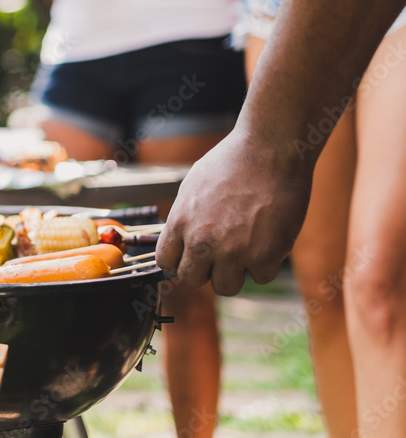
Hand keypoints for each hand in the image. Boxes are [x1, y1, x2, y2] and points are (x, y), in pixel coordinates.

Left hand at [155, 129, 313, 295]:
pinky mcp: (266, 255)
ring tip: (244, 245)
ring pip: (226, 287)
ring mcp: (234, 252)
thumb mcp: (192, 188)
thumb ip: (184, 220)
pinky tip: (267, 237)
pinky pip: (261, 277)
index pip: (166, 263)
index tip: (191, 256)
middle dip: (204, 270)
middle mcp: (202, 242)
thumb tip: (181, 245)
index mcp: (180, 223)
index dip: (179, 261)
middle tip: (219, 254)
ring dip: (235, 272)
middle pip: (191, 280)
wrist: (271, 150)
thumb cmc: (232, 163)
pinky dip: (265, 263)